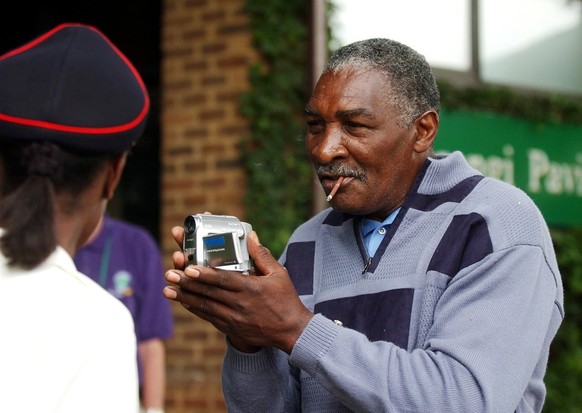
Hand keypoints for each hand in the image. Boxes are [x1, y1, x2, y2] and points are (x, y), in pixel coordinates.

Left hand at [163, 230, 313, 353]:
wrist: (291, 331)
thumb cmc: (285, 299)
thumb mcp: (279, 274)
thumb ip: (262, 255)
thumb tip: (250, 236)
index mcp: (251, 288)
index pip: (224, 280)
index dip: (205, 274)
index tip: (189, 268)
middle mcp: (240, 304)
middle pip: (209, 293)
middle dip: (187, 283)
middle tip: (170, 274)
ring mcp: (234, 318)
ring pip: (205, 306)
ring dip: (185, 297)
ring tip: (168, 289)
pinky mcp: (231, 327)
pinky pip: (209, 317)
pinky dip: (195, 309)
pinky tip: (183, 301)